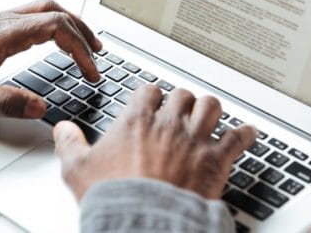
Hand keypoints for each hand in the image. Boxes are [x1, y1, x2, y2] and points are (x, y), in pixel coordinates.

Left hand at [0, 0, 101, 118]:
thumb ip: (5, 102)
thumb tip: (40, 108)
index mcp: (4, 32)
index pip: (57, 26)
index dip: (80, 48)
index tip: (90, 71)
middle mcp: (3, 20)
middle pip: (55, 10)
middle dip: (82, 30)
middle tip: (98, 52)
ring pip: (43, 10)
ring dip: (68, 24)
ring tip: (83, 45)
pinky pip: (30, 17)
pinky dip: (51, 26)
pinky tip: (51, 43)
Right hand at [54, 85, 256, 200]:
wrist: (145, 221)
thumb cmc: (114, 197)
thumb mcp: (77, 170)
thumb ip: (69, 145)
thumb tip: (62, 130)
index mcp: (137, 120)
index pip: (148, 91)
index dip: (151, 95)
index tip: (152, 101)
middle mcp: (168, 123)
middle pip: (182, 95)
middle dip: (182, 102)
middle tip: (180, 111)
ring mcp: (195, 139)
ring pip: (211, 106)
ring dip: (210, 110)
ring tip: (209, 115)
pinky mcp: (217, 160)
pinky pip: (239, 138)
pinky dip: (245, 134)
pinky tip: (248, 133)